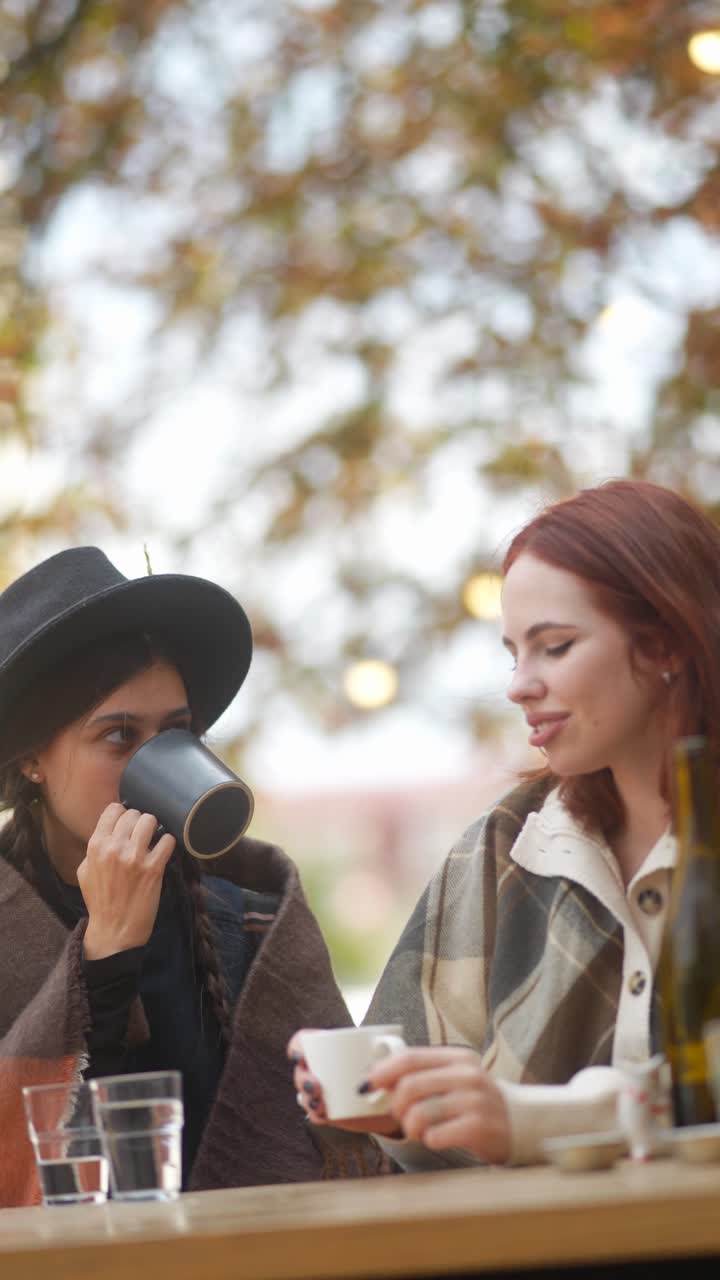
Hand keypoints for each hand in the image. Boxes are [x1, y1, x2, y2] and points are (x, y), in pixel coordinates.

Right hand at [78, 802, 175, 959]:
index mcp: (96, 846)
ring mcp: (135, 858)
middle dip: (139, 822)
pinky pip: (167, 841)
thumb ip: (95, 848)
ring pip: (150, 821)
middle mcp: (114, 848)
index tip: (127, 823)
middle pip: (133, 813)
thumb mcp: (85, 871)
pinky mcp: (153, 869)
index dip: (122, 814)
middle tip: (141, 834)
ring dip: (154, 828)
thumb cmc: (100, 901)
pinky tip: (163, 851)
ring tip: (153, 839)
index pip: (113, 810)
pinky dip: (167, 843)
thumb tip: (109, 830)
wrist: (113, 931)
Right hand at [286, 1031, 401, 1136]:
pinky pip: (314, 1114)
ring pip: (303, 1093)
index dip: (297, 1046)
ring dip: (307, 1098)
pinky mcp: (327, 1112)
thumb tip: (384, 1046)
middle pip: (300, 1070)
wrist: (394, 1102)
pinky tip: (324, 1113)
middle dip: (302, 1078)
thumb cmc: (390, 1070)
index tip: (301, 1056)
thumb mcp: (391, 1056)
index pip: (303, 1040)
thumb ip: (389, 1050)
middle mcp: (321, 1068)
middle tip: (315, 1087)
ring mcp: (322, 1091)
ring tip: (320, 1104)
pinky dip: (317, 1114)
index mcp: (330, 1047)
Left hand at [368, 1046, 511, 1162]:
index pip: (410, 1058)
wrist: (517, 1122)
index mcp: (456, 1057)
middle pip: (409, 1086)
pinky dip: (429, 1140)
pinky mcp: (479, 1127)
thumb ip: (420, 1075)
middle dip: (395, 1106)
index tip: (368, 1084)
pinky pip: (436, 1135)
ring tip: (419, 1130)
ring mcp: (475, 1100)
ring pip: (419, 1113)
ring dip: (410, 1127)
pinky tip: (438, 1138)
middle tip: (401, 1116)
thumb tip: (374, 1079)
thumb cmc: (473, 1101)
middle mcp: (467, 1075)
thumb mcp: (452, 1079)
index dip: (383, 1071)